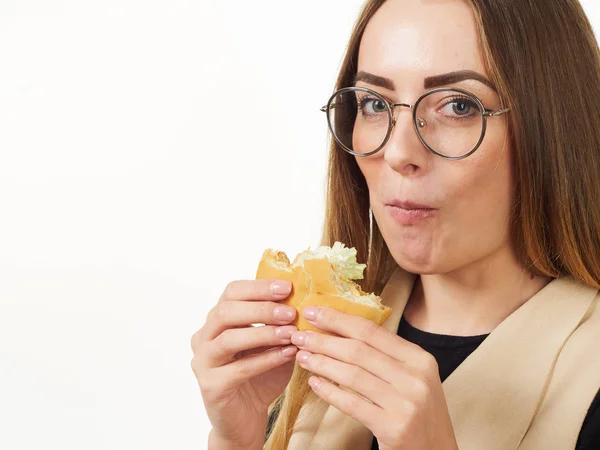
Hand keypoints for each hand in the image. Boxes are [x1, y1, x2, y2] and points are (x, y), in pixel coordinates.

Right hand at [191, 279, 299, 448]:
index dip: (259, 287)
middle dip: (261, 308)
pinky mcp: (211, 386)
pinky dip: (266, 359)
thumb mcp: (273, 344)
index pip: (231, 292)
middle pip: (226, 311)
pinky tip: (288, 354)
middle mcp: (203, 337)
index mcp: (216, 320)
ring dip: (264, 333)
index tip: (287, 287)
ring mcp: (203, 361)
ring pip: (229, 338)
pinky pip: (239, 368)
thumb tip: (303, 300)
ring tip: (292, 333)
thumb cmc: (260, 376)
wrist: (246, 418)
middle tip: (291, 311)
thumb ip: (280, 323)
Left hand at [290, 307, 457, 449]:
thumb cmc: (418, 412)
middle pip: (358, 350)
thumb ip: (386, 356)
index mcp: (419, 358)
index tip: (312, 311)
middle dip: (323, 340)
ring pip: (352, 374)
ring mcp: (406, 403)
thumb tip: (341, 330)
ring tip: (302, 357)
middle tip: (299, 335)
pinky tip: (314, 383)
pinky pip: (352, 404)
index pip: (371, 330)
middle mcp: (415, 377)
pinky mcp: (393, 427)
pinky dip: (330, 392)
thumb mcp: (412, 377)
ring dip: (322, 363)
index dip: (338, 319)